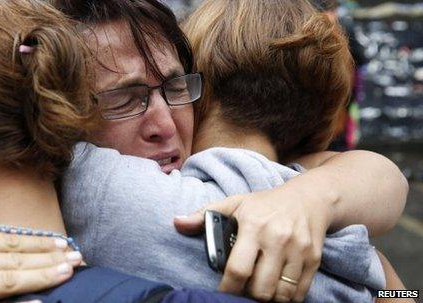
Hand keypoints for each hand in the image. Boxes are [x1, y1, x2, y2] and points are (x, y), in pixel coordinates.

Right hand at [0, 207, 80, 302]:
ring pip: (12, 274)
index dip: (37, 242)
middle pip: (15, 255)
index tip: (61, 243)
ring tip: (70, 270)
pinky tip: (41, 299)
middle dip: (50, 256)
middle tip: (78, 256)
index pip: (7, 239)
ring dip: (44, 272)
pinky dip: (20, 295)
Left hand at [174, 185, 332, 301]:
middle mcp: (277, 239)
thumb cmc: (265, 204)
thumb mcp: (235, 202)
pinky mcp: (314, 259)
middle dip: (248, 296)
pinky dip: (287, 298)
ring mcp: (298, 250)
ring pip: (281, 294)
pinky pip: (300, 292)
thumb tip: (177, 222)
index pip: (238, 269)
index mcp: (253, 226)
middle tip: (243, 291)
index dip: (228, 288)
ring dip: (268, 299)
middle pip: (260, 288)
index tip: (222, 293)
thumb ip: (204, 214)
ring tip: (259, 291)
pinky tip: (277, 290)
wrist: (309, 198)